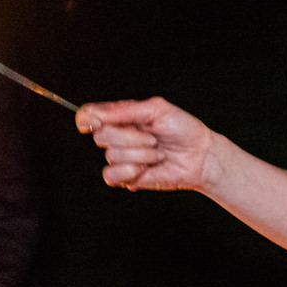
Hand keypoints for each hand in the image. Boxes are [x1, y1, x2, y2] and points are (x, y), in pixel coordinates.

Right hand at [76, 97, 214, 191]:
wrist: (200, 156)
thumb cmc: (183, 129)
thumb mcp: (157, 110)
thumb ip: (126, 110)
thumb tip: (96, 114)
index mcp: (121, 116)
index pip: (89, 115)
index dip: (87, 118)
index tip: (97, 121)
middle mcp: (117, 136)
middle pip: (100, 135)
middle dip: (129, 137)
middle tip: (153, 139)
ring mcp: (121, 157)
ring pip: (111, 155)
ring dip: (140, 154)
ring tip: (158, 153)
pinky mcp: (125, 177)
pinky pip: (111, 174)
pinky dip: (131, 170)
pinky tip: (147, 168)